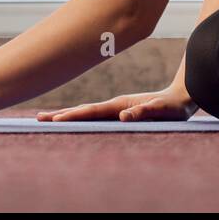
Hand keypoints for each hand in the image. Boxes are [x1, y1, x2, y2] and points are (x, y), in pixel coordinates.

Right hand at [37, 85, 198, 121]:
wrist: (179, 99)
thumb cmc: (171, 107)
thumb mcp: (161, 110)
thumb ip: (145, 112)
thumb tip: (125, 116)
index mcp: (120, 106)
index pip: (92, 111)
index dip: (73, 116)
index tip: (56, 120)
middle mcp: (114, 106)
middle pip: (83, 110)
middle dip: (61, 115)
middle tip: (39, 119)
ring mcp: (115, 109)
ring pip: (87, 113)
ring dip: (68, 116)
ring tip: (48, 119)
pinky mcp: (119, 114)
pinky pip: (95, 116)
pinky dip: (80, 118)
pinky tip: (71, 121)